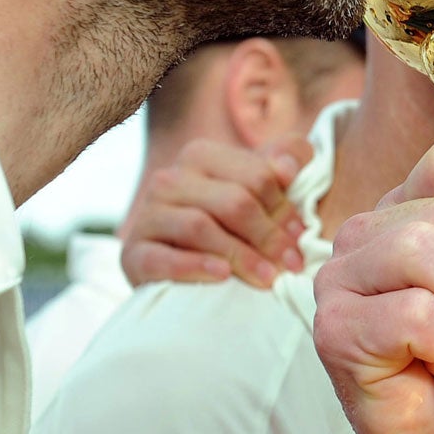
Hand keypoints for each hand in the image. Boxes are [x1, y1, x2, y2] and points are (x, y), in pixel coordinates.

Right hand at [117, 134, 312, 289]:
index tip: (301, 235)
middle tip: (292, 263)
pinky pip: (161, 258)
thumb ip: (286, 160)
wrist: (177, 269)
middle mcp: (169, 179)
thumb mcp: (260, 187)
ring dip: (241, 255)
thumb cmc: (231, 225)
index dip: (284, 208)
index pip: (256, 176)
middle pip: (232, 202)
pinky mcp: (132, 254)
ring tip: (268, 278)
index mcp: (201, 156)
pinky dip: (194, 266)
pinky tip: (222, 276)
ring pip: (200, 227)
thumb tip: (288, 169)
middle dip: (269, 235)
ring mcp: (147, 216)